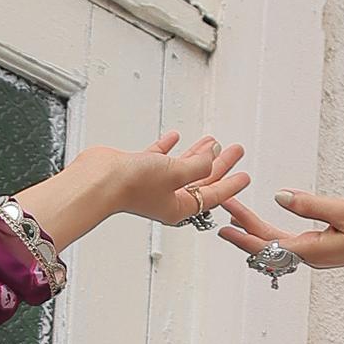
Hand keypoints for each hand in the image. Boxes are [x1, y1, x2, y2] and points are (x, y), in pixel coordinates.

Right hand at [67, 133, 252, 232]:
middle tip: (235, 150)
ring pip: (182, 166)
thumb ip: (198, 164)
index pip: (213, 195)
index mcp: (180, 207)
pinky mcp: (138, 169)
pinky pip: (159, 157)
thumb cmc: (132, 185)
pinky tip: (176, 136)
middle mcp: (167, 197)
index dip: (231, 184)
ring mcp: (153, 183)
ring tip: (213, 140)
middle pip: (201, 179)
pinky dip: (169, 146)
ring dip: (198, 153)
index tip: (246, 176)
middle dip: (219, 164)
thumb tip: (213, 155)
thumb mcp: (176, 173)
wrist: (97, 180)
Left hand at [215, 187, 343, 274]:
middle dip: (243, 227)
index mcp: (311, 249)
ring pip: (276, 244)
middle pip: (266, 244)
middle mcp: (309, 255)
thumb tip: (278, 196)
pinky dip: (272, 231)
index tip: (223, 221)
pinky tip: (263, 223)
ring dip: (254, 230)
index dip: (244, 230)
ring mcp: (316, 253)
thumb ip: (310, 204)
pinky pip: (289, 241)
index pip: (267, 242)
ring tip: (235, 215)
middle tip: (221, 210)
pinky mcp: (323, 248)